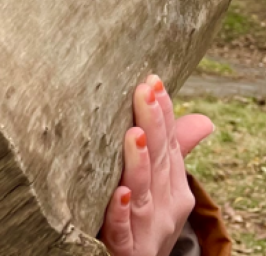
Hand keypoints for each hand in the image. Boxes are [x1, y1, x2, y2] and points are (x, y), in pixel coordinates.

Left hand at [99, 74, 213, 255]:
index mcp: (173, 187)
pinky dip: (118, 212)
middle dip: (153, 125)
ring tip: (133, 134)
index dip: (162, 114)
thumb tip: (204, 119)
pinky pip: (120, 230)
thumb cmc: (146, 220)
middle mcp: (164, 205)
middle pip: (159, 161)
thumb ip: (175, 151)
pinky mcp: (125, 249)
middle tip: (144, 91)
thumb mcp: (162, 186)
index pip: (169, 144)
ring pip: (142, 192)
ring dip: (138, 163)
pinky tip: (116, 193)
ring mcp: (146, 227)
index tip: (153, 81)